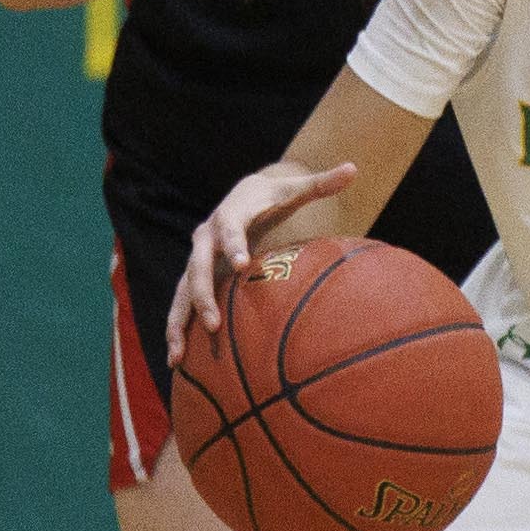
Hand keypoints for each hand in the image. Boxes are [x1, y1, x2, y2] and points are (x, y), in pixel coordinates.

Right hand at [166, 164, 357, 363]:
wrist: (243, 194)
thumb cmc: (274, 195)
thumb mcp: (295, 187)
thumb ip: (321, 182)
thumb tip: (353, 168)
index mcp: (230, 215)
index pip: (229, 229)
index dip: (233, 245)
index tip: (241, 264)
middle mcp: (206, 238)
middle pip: (198, 267)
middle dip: (203, 295)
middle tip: (214, 323)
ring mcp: (196, 259)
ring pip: (182, 292)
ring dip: (178, 323)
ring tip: (178, 356)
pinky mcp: (195, 277)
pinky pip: (182, 305)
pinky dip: (177, 331)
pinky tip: (177, 361)